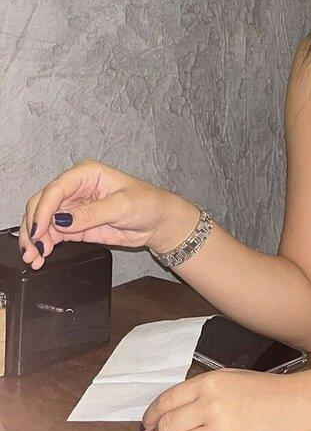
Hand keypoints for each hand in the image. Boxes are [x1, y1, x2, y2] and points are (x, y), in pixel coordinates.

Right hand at [19, 159, 184, 269]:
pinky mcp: (74, 225)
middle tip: (33, 248)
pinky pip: (52, 233)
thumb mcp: (122, 206)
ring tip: (35, 257)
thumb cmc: (147, 203)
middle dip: (34, 226)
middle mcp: (76, 188)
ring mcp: (73, 207)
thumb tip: (62, 220)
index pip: (56, 189)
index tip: (39, 231)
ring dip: (35, 239)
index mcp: (87, 173)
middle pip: (42, 203)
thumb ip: (91, 213)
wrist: (157, 222)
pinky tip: (42, 256)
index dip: (43, 210)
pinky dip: (44, 244)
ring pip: (43, 220)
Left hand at [141, 368, 310, 430]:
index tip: (147, 423)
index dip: (152, 414)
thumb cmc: (263, 390)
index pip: (167, 401)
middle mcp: (211, 406)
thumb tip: (167, 411)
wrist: (295, 405)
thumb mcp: (230, 378)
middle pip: (168, 428)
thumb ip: (200, 391)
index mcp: (210, 383)